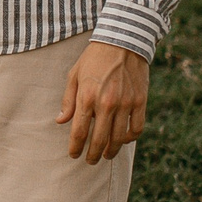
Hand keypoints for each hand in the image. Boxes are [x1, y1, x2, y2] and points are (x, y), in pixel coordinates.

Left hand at [58, 41, 147, 163]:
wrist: (122, 41)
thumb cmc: (94, 58)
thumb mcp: (74, 75)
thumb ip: (68, 100)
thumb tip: (61, 121)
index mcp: (87, 97)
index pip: (79, 132)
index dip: (75, 148)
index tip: (74, 155)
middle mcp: (106, 103)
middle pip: (99, 140)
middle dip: (92, 154)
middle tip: (89, 161)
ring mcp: (125, 103)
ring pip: (119, 138)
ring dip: (111, 151)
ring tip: (106, 155)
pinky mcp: (140, 101)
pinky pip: (137, 128)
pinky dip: (130, 138)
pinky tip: (124, 140)